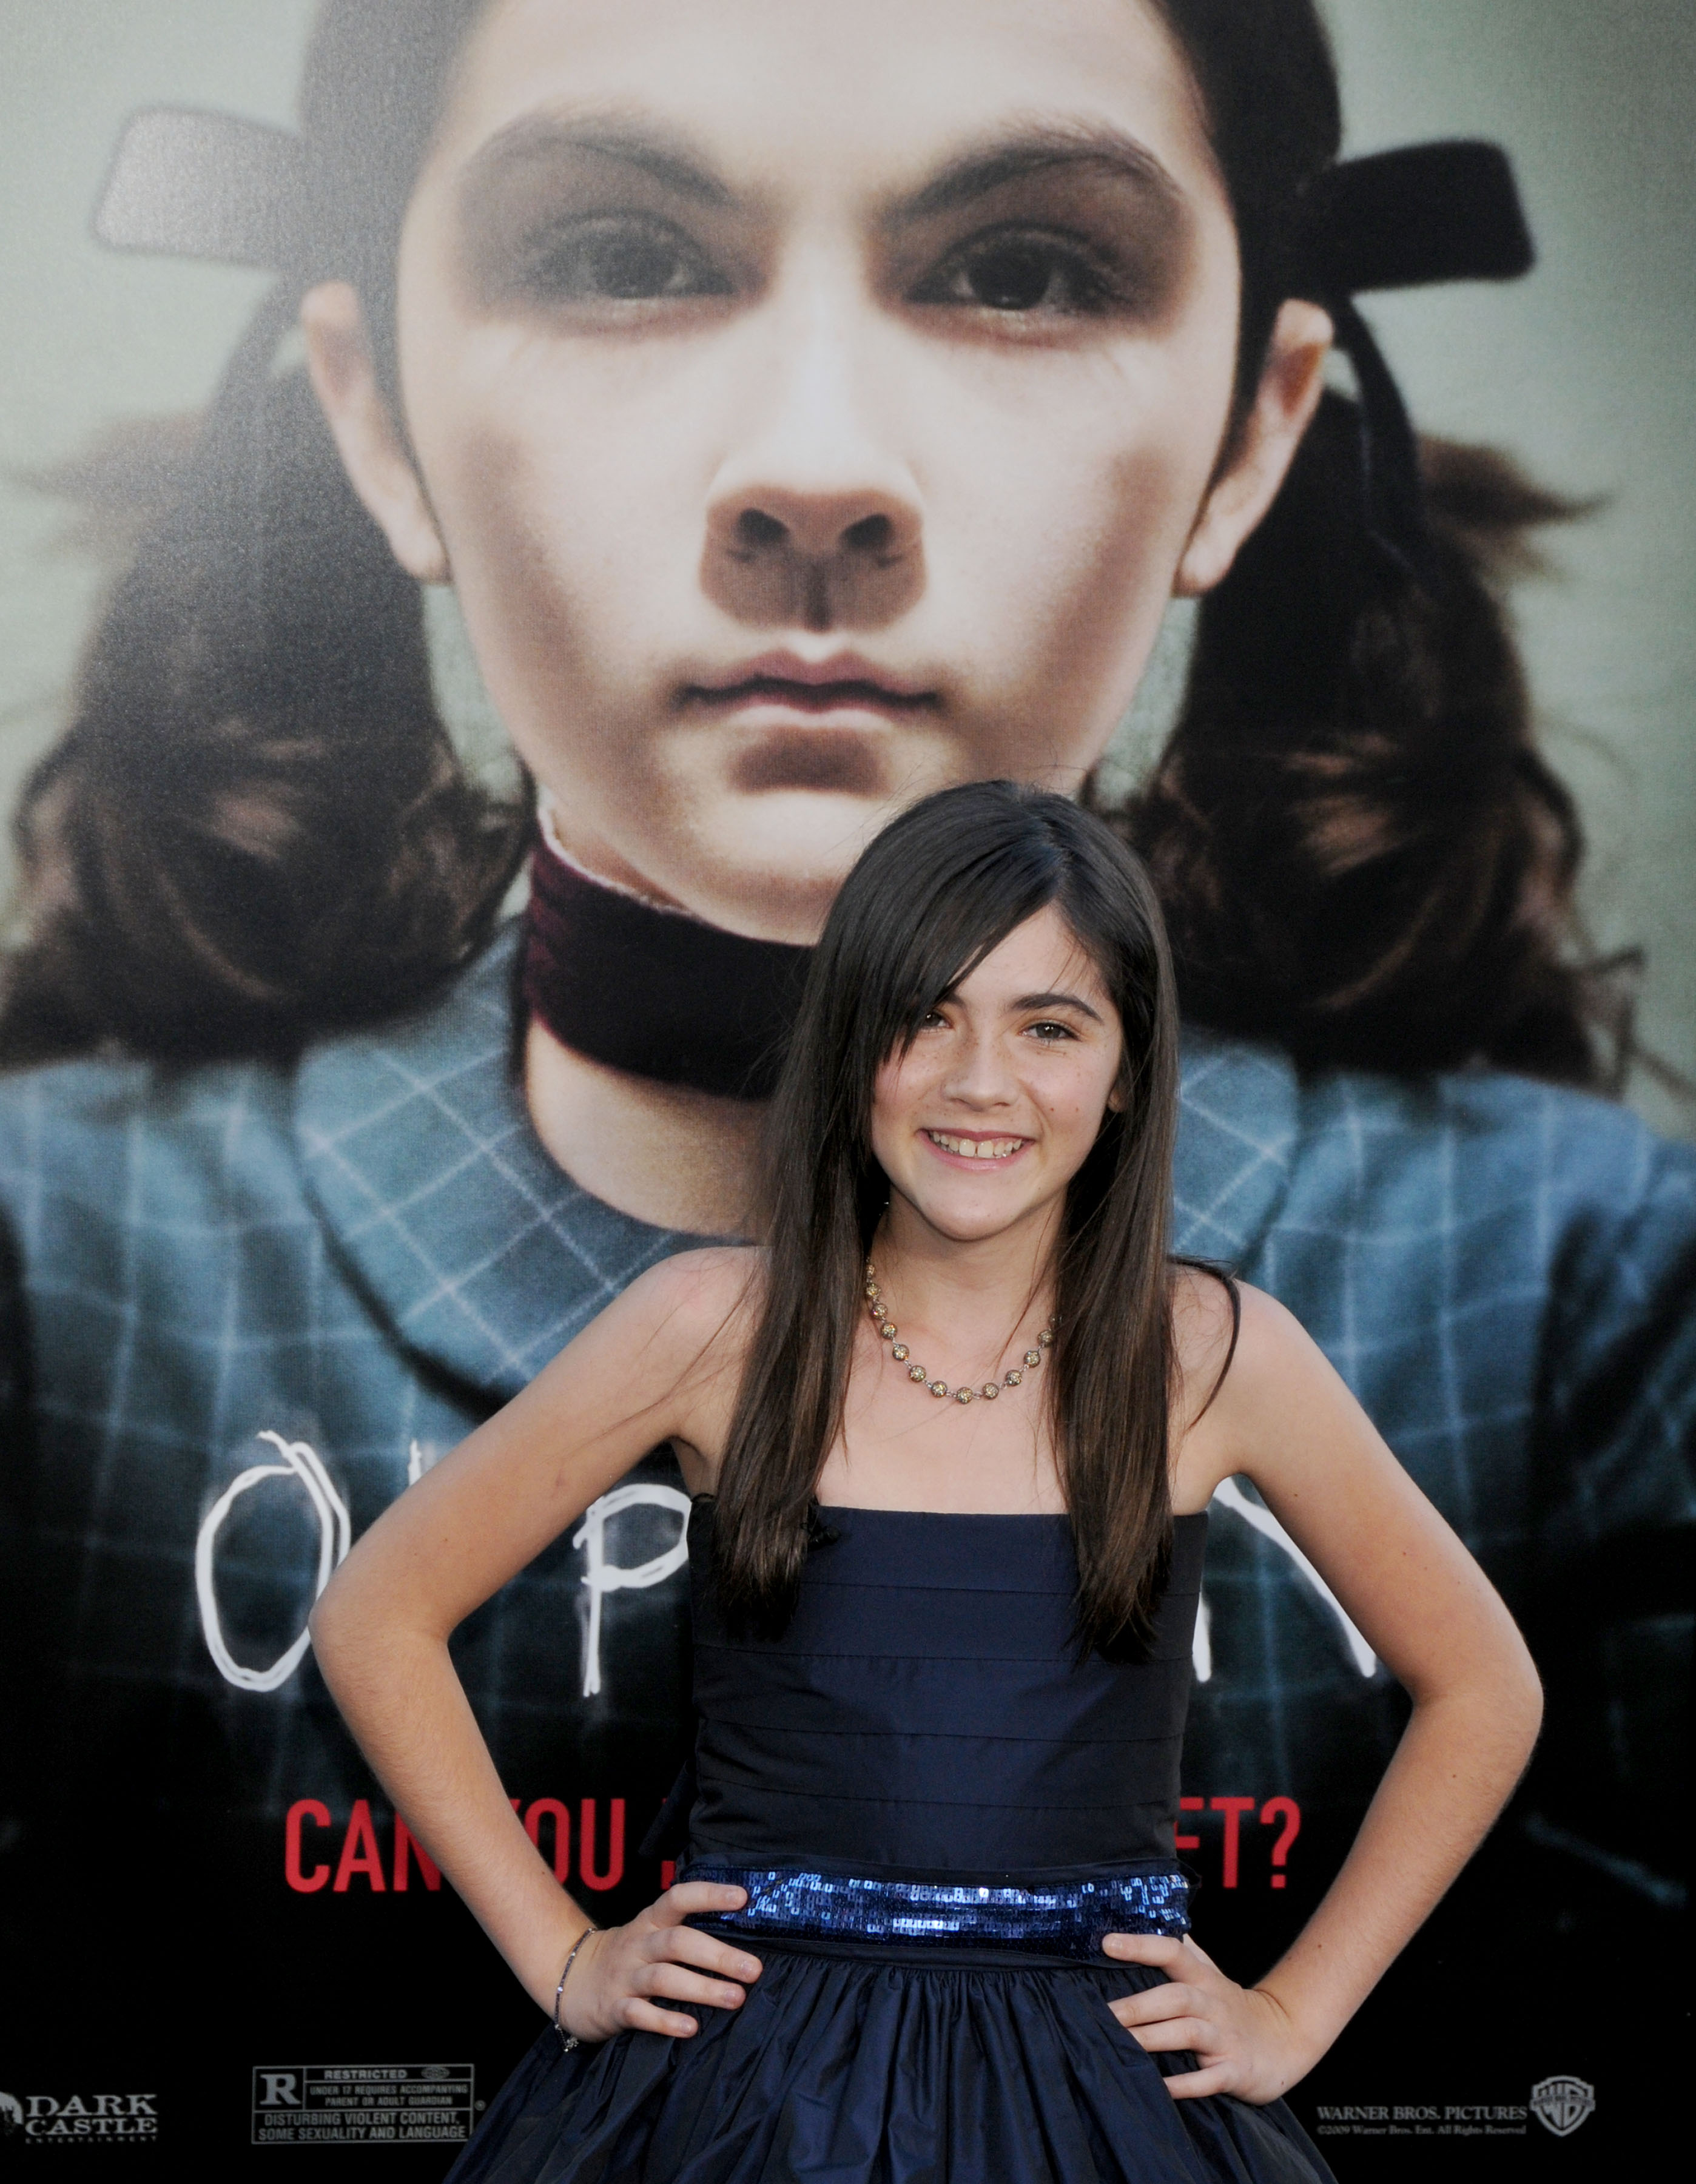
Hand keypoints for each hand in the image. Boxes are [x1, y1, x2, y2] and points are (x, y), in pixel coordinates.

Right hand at [558, 1883, 762, 2040]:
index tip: (743, 1897)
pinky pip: (639, 2013)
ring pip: (663, 1978)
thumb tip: (741, 1942)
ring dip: (701, 1988)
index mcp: (650, 1921)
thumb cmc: (627, 1956)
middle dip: (718, 1955)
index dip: (709, 1894)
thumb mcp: (650, 1934)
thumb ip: (685, 1933)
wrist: (569, 1978)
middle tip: (753, 1970)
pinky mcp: (613, 2008)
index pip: (679, 1898)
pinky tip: (690, 2027)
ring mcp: (624, 1976)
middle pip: (678, 1942)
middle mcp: (639, 1944)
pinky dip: (665, 2021)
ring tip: (734, 1998)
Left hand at [1102, 1931, 1312, 2102]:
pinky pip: (1208, 2079)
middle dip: (1137, 2006)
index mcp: (1203, 1979)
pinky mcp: (1235, 2071)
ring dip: (1152, 2038)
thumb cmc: (1232, 2006)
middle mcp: (1213, 2004)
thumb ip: (1183, 1952)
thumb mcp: (1211, 1974)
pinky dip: (1184, 2085)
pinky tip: (1159, 2087)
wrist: (1284, 2039)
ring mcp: (1225, 2038)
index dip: (1141, 1946)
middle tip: (1103, 2014)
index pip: (1172, 1952)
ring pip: (1187, 2033)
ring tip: (1120, 2044)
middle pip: (1175, 1997)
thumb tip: (1151, 1921)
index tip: (1107, 1942)